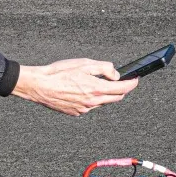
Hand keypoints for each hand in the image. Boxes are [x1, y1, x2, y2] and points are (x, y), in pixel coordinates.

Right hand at [10, 58, 138, 115]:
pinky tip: (77, 90)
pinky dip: (88, 99)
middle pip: (115, 98)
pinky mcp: (76, 113)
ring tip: (88, 82)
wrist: (40, 86)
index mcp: (96, 88)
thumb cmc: (59, 72)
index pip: (122, 88)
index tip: (135, 80)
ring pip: (101, 102)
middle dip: (120, 90)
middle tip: (118, 81)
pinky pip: (88, 106)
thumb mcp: (84, 63)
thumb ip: (104, 68)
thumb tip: (115, 74)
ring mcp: (84, 109)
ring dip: (102, 94)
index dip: (132, 83)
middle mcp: (93, 102)